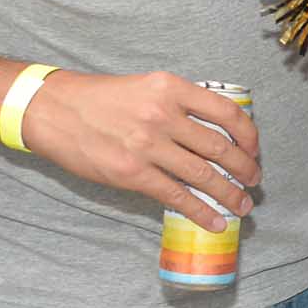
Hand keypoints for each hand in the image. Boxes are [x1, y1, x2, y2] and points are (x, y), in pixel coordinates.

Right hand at [18, 71, 261, 229]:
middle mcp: (163, 115)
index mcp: (171, 89)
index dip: (249, 134)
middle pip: (219, 146)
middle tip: (254, 181)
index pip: (226, 112)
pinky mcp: (132, 173)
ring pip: (203, 174)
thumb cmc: (101, 98)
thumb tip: (215, 132)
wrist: (52, 110)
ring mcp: (147, 145)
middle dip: (244, 168)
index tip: (255, 149)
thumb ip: (180, 105)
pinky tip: (215, 220)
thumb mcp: (147, 87)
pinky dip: (200, 211)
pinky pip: (176, 196)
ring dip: (229, 193)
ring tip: (243, 205)